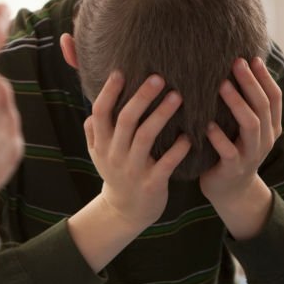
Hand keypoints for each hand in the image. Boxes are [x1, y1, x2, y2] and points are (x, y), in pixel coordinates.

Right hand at [84, 71, 191, 232]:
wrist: (125, 212)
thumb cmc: (116, 174)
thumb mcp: (98, 154)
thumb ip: (93, 131)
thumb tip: (93, 107)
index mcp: (101, 144)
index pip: (100, 113)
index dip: (109, 92)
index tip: (121, 72)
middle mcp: (115, 154)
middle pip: (125, 120)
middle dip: (141, 97)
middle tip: (159, 78)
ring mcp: (133, 170)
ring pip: (145, 137)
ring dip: (161, 115)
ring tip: (177, 96)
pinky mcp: (151, 183)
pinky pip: (166, 163)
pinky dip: (178, 148)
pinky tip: (190, 136)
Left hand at [199, 57, 282, 239]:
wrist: (231, 191)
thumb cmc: (232, 150)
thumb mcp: (245, 129)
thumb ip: (245, 105)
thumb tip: (237, 69)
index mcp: (270, 127)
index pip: (273, 97)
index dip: (264, 77)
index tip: (252, 57)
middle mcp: (265, 139)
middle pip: (262, 106)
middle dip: (251, 83)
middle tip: (236, 62)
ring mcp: (251, 154)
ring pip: (250, 125)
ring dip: (237, 104)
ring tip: (222, 85)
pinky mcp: (234, 168)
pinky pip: (229, 151)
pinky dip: (219, 137)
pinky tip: (207, 124)